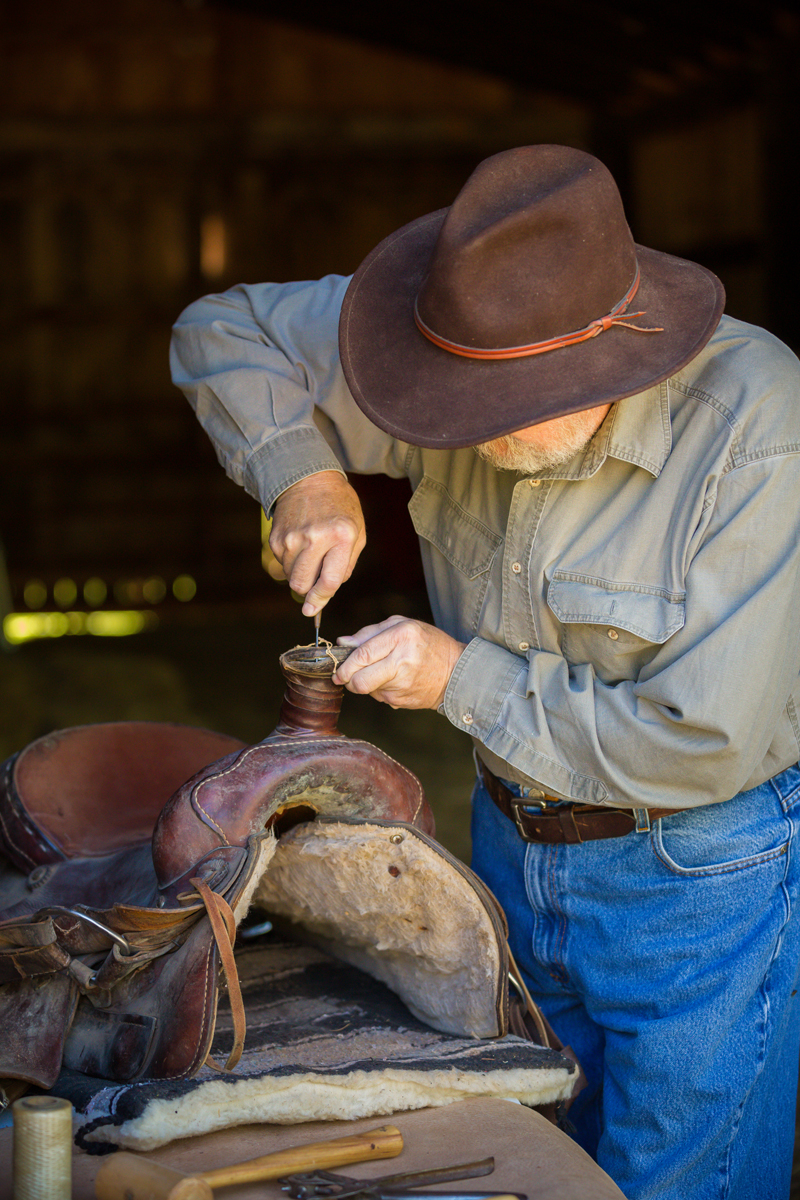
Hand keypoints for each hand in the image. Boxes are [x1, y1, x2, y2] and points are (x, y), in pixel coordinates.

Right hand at [269, 472, 366, 615]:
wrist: (309, 479)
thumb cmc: (340, 508)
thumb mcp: (357, 532)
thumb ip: (346, 566)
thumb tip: (324, 595)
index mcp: (341, 536)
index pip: (329, 581)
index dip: (321, 599)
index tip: (312, 610)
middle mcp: (315, 537)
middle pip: (302, 584)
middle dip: (308, 590)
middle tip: (315, 581)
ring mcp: (292, 537)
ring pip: (290, 576)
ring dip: (300, 574)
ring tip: (311, 554)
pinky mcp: (277, 537)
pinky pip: (282, 563)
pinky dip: (291, 561)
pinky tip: (301, 544)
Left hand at [333, 616, 466, 709]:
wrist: (456, 672)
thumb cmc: (428, 644)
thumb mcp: (403, 626)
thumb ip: (370, 632)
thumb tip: (342, 643)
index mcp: (401, 636)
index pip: (363, 654)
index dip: (345, 665)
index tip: (338, 670)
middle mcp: (402, 661)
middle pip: (360, 680)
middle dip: (349, 681)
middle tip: (347, 677)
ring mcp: (403, 684)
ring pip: (368, 690)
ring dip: (367, 683)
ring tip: (383, 672)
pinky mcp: (402, 701)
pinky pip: (379, 697)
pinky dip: (380, 690)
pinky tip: (395, 681)